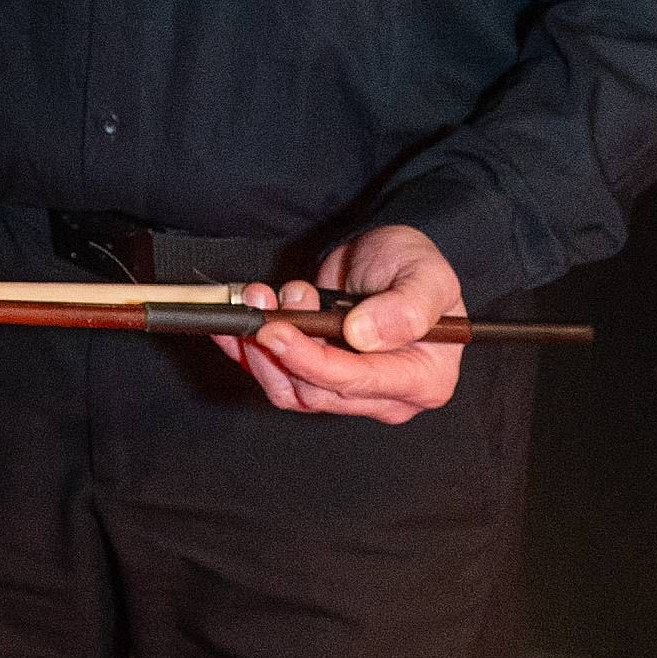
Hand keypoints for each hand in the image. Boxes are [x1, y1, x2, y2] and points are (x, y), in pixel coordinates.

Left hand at [214, 224, 464, 420]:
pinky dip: (246, 354)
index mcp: (424, 380)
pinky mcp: (316, 380)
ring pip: (289, 390)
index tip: (278, 331)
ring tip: (260, 297)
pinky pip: (274, 378)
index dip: (310, 360)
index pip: (357, 382)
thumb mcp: (425, 275)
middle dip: (282, 344)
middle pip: (316, 391)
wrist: (385, 260)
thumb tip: (365, 335)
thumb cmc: (415, 268)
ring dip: (261, 347)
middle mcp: (387, 396)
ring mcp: (349, 393)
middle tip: (269, 297)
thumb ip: (407, 306)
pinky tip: (230, 327)